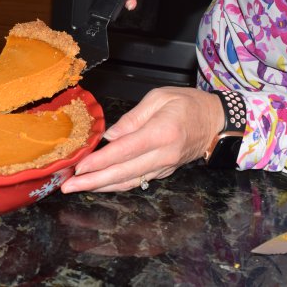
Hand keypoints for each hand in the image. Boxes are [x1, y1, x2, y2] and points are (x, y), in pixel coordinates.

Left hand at [61, 87, 224, 192]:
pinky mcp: (164, 171)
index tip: (79, 167)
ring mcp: (164, 166)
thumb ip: (132, 117)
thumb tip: (109, 136)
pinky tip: (100, 185)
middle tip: (68, 186)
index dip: (99, 161)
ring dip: (101, 187)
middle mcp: (163, 154)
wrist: (217, 122)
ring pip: (129, 181)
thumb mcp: (159, 97)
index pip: (124, 151)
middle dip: (93, 181)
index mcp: (161, 133)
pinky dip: (117, 185)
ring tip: (78, 188)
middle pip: (123, 172)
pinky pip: (137, 181)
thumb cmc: (188, 104)